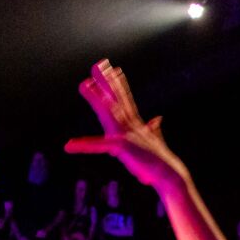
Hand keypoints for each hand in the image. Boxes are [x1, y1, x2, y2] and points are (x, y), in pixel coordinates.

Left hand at [66, 61, 190, 193]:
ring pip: (108, 112)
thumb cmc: (162, 162)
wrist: (170, 175)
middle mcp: (132, 125)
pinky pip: (99, 146)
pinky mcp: (122, 147)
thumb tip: (158, 119)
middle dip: (107, 81)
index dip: (119, 84)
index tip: (115, 69)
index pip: (126, 100)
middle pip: (117, 99)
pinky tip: (69, 145)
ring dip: (96, 98)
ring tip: (83, 84)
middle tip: (99, 63)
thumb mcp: (156, 142)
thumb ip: (154, 130)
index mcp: (137, 124)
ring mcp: (127, 134)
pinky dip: (84, 146)